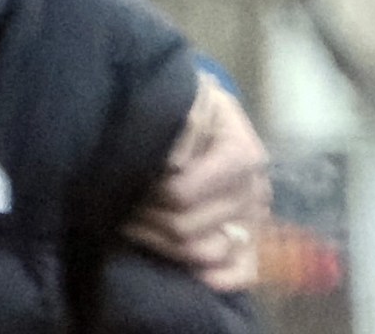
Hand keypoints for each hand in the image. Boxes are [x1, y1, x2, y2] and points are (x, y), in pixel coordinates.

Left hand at [120, 72, 271, 292]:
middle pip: (186, 227)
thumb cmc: (188, 105)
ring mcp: (255, 219)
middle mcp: (254, 190)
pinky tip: (182, 269)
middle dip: (143, 218)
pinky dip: (212, 278)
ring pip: (201, 254)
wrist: (206, 111)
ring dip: (158, 243)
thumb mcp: (185, 97)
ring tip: (131, 223)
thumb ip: (180, 121)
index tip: (126, 179)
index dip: (147, 192)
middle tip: (119, 204)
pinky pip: (241, 274)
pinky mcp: (253, 242)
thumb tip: (170, 162)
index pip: (182, 193)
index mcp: (241, 152)